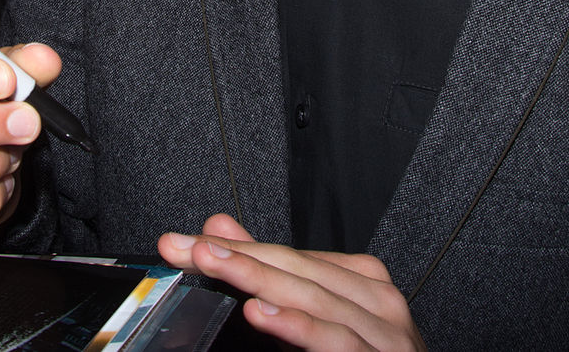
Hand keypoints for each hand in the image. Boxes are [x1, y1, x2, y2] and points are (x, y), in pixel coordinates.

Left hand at [159, 214, 426, 351]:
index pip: (287, 254)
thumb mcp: (315, 321)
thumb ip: (268, 275)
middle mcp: (377, 298)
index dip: (234, 246)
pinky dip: (298, 325)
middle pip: (297, 269)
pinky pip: (337, 341)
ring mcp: (386, 331)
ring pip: (313, 297)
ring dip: (258, 278)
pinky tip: (261, 312)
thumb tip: (220, 228)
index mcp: (361, 281)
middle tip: (189, 247)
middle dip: (237, 256)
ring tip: (216, 264)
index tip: (183, 244)